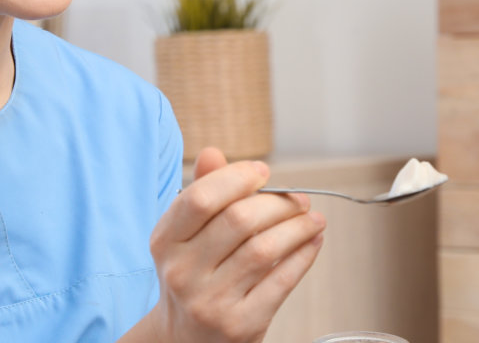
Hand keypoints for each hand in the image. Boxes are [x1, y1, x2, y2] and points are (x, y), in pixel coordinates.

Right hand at [125, 147, 326, 342]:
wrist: (185, 340)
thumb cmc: (192, 278)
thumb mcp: (184, 238)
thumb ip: (201, 193)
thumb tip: (213, 153)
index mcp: (166, 242)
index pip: (201, 198)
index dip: (237, 178)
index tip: (263, 173)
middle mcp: (183, 273)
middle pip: (239, 220)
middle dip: (278, 203)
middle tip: (298, 199)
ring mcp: (211, 301)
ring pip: (265, 249)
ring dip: (298, 227)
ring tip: (312, 218)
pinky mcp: (241, 323)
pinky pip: (282, 280)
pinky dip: (304, 255)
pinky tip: (312, 242)